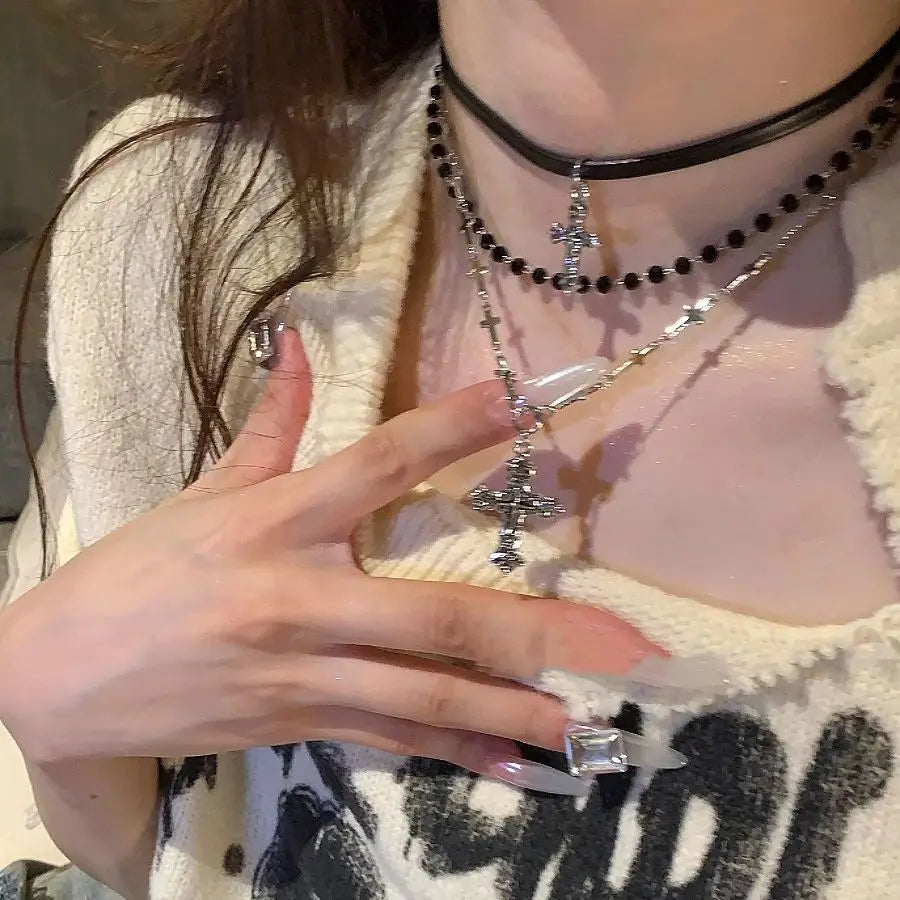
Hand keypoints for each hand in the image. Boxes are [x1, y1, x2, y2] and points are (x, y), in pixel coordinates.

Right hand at [0, 328, 661, 790]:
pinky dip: (461, 754)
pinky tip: (522, 768)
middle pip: (435, 614)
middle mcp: (301, 599)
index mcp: (275, 522)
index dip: (457, 427)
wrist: (58, 679)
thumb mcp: (201, 492)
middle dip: (538, 629)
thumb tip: (295, 342)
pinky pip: (394, 741)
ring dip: (520, 710)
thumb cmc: (136, 574)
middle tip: (630, 643)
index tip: (530, 399)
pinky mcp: (302, 726)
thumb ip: (268, 421)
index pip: (381, 462)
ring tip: (598, 722)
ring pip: (428, 696)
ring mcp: (305, 675)